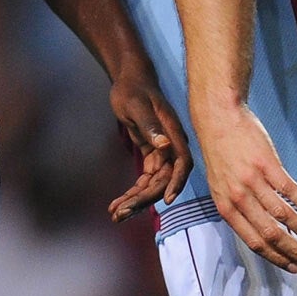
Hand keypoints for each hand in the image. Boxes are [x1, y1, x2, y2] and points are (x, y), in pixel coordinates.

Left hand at [106, 69, 192, 221]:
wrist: (129, 81)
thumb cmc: (132, 90)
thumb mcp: (137, 106)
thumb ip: (150, 126)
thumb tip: (165, 145)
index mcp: (173, 134)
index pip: (181, 163)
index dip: (176, 182)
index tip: (167, 200)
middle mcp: (171, 147)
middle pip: (163, 180)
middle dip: (144, 199)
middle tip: (121, 214)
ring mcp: (162, 153)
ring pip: (153, 184)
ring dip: (136, 200)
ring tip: (115, 214)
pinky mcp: (152, 155)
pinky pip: (145, 179)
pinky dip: (133, 191)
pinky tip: (117, 203)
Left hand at [197, 104, 296, 271]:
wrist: (217, 119)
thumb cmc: (221, 154)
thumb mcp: (221, 186)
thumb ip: (238, 208)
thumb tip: (262, 232)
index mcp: (225, 206)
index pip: (253, 241)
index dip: (275, 257)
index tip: (292, 267)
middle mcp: (238, 197)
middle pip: (270, 234)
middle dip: (294, 252)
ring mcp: (253, 181)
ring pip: (284, 215)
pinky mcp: (267, 164)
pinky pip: (291, 190)